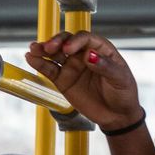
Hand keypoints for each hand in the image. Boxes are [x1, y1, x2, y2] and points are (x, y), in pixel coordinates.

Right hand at [26, 30, 142, 130]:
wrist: (117, 115)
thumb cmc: (123, 93)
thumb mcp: (120, 79)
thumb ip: (105, 66)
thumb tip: (89, 55)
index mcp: (101, 49)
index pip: (85, 38)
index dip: (76, 41)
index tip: (68, 49)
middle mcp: (84, 54)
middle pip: (67, 41)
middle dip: (56, 42)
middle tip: (49, 48)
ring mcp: (72, 66)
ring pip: (55, 53)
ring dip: (43, 49)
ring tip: (34, 49)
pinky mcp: (63, 79)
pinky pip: (49, 69)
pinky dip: (39, 64)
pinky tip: (31, 58)